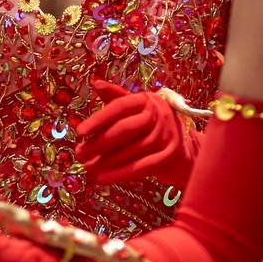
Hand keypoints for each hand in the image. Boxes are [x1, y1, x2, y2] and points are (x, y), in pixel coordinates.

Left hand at [76, 80, 197, 186]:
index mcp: (147, 99)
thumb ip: (115, 97)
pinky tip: (102, 179)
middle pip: (124, 129)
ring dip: (106, 162)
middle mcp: (159, 114)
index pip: (120, 106)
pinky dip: (120, 174)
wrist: (183, 150)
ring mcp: (167, 135)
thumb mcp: (135, 109)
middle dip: (99, 143)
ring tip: (87, 168)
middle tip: (79, 153)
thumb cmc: (151, 127)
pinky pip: (141, 167)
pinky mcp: (170, 155)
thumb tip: (95, 83)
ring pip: (131, 150)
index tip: (79, 132)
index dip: (98, 119)